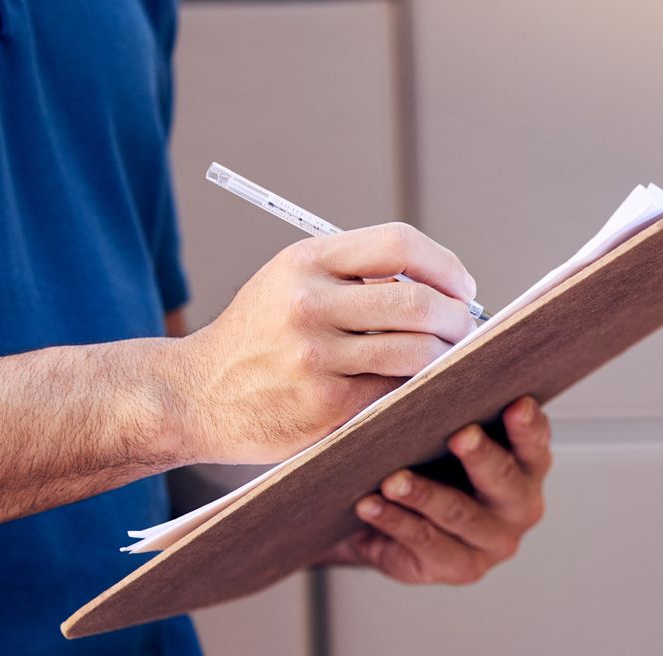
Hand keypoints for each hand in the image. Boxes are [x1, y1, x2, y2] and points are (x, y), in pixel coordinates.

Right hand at [167, 224, 477, 464]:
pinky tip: (422, 391)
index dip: (444, 265)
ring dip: (447, 359)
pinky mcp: (327, 405)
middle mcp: (310, 303)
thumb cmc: (260, 338)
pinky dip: (419, 392)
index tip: (462, 288)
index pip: (399, 243)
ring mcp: (317, 357)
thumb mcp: (291, 283)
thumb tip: (442, 285)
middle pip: (419, 302)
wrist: (195, 395)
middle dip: (458, 319)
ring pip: (417, 352)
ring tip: (450, 363)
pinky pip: (397, 392)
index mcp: (306, 260)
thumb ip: (355, 275)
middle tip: (466, 332)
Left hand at [325, 396, 551, 584]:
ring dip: (424, 495)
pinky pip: (425, 543)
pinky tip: (369, 505)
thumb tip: (431, 375)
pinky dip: (394, 521)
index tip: (516, 404)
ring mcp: (492, 543)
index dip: (528, 427)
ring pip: (459, 515)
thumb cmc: (425, 462)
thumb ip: (451, 412)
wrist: (392, 520)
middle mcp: (520, 506)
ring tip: (393, 479)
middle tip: (460, 435)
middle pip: (504, 481)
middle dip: (481, 457)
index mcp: (527, 466)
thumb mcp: (441, 434)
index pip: (535, 444)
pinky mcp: (460, 569)